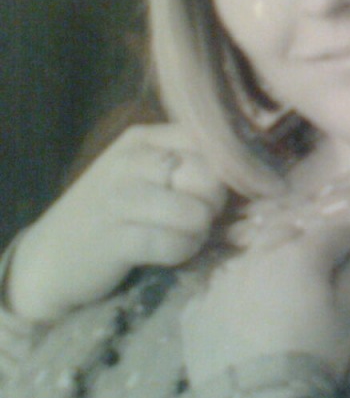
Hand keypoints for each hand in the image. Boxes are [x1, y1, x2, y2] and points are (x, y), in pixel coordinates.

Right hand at [6, 124, 227, 321]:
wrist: (49, 259)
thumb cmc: (110, 216)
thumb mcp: (143, 176)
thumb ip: (187, 166)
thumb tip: (253, 175)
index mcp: (143, 138)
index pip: (210, 140)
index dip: (230, 170)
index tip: (226, 192)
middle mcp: (131, 160)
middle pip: (210, 175)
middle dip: (214, 204)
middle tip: (200, 220)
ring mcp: (119, 197)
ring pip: (196, 212)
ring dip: (199, 233)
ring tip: (184, 238)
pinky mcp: (115, 239)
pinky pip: (175, 244)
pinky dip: (182, 253)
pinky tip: (168, 253)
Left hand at [180, 224, 349, 387]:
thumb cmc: (313, 357)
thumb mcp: (347, 322)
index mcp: (299, 257)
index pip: (332, 233)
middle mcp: (257, 259)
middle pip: (283, 235)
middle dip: (303, 240)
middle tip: (316, 259)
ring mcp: (222, 283)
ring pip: (247, 259)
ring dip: (264, 265)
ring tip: (273, 284)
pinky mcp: (197, 310)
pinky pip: (215, 291)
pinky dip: (231, 295)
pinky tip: (237, 311)